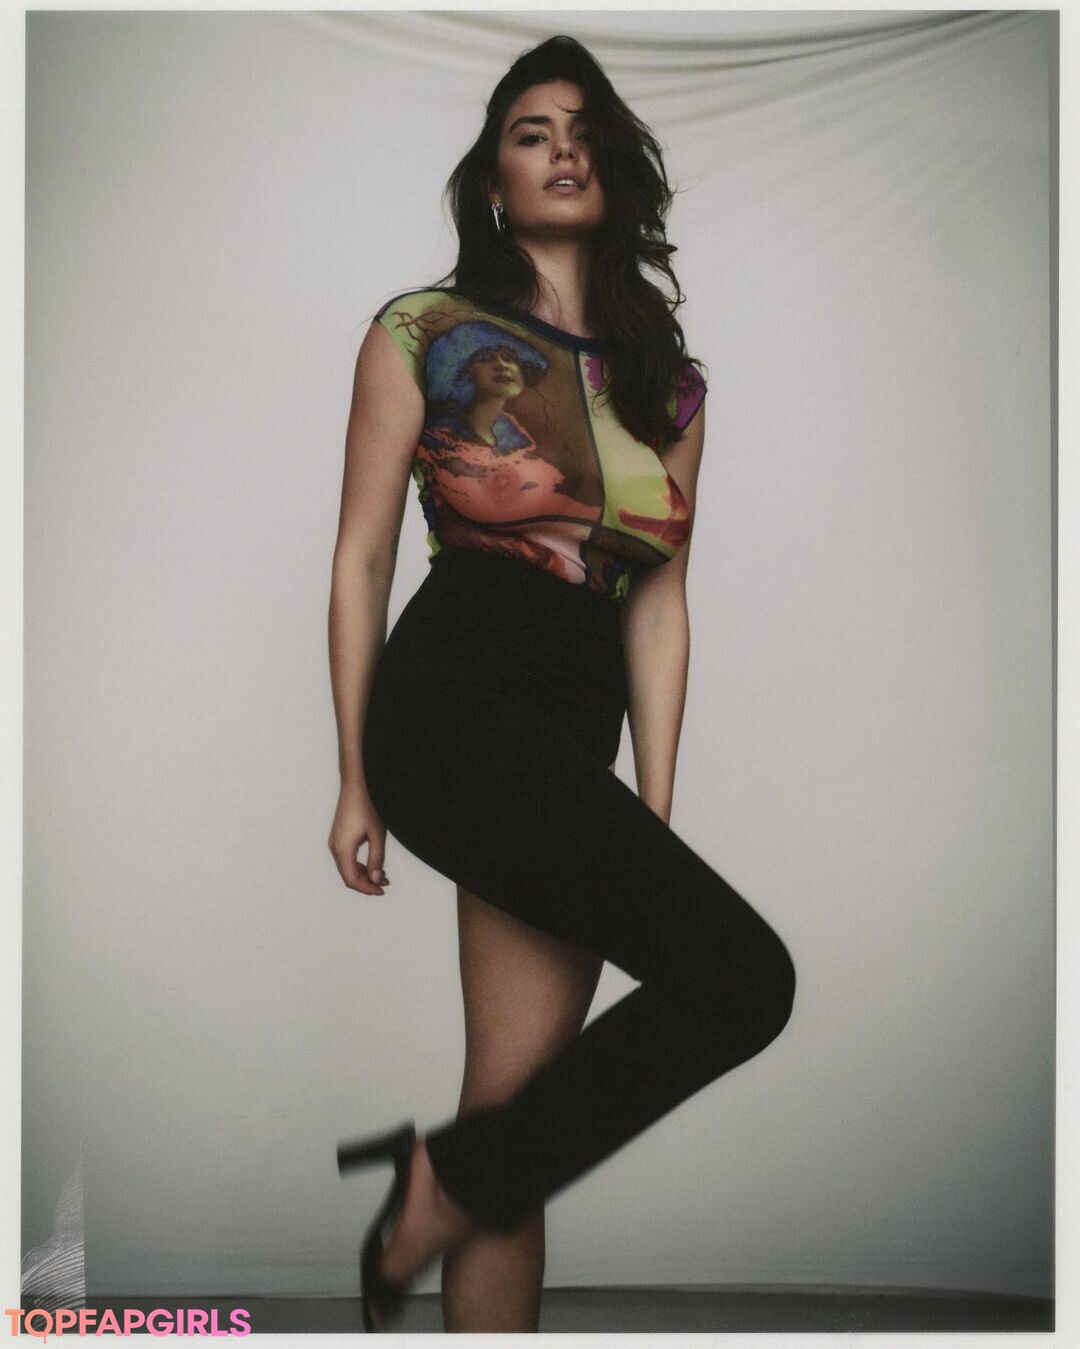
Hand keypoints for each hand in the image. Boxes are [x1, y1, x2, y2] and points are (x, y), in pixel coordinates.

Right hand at [329, 780, 390, 894]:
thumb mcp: (377, 835)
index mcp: (342, 849)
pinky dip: (359, 865)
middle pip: (349, 876)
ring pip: (347, 868)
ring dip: (364, 874)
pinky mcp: (338, 838)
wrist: (355, 787)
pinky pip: (347, 859)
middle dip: (367, 883)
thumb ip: (377, 859)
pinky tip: (373, 864)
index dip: (367, 888)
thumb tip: (376, 879)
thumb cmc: (366, 808)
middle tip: (386, 884)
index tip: (382, 890)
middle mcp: (335, 848)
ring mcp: (335, 843)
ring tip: (383, 875)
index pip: (352, 879)